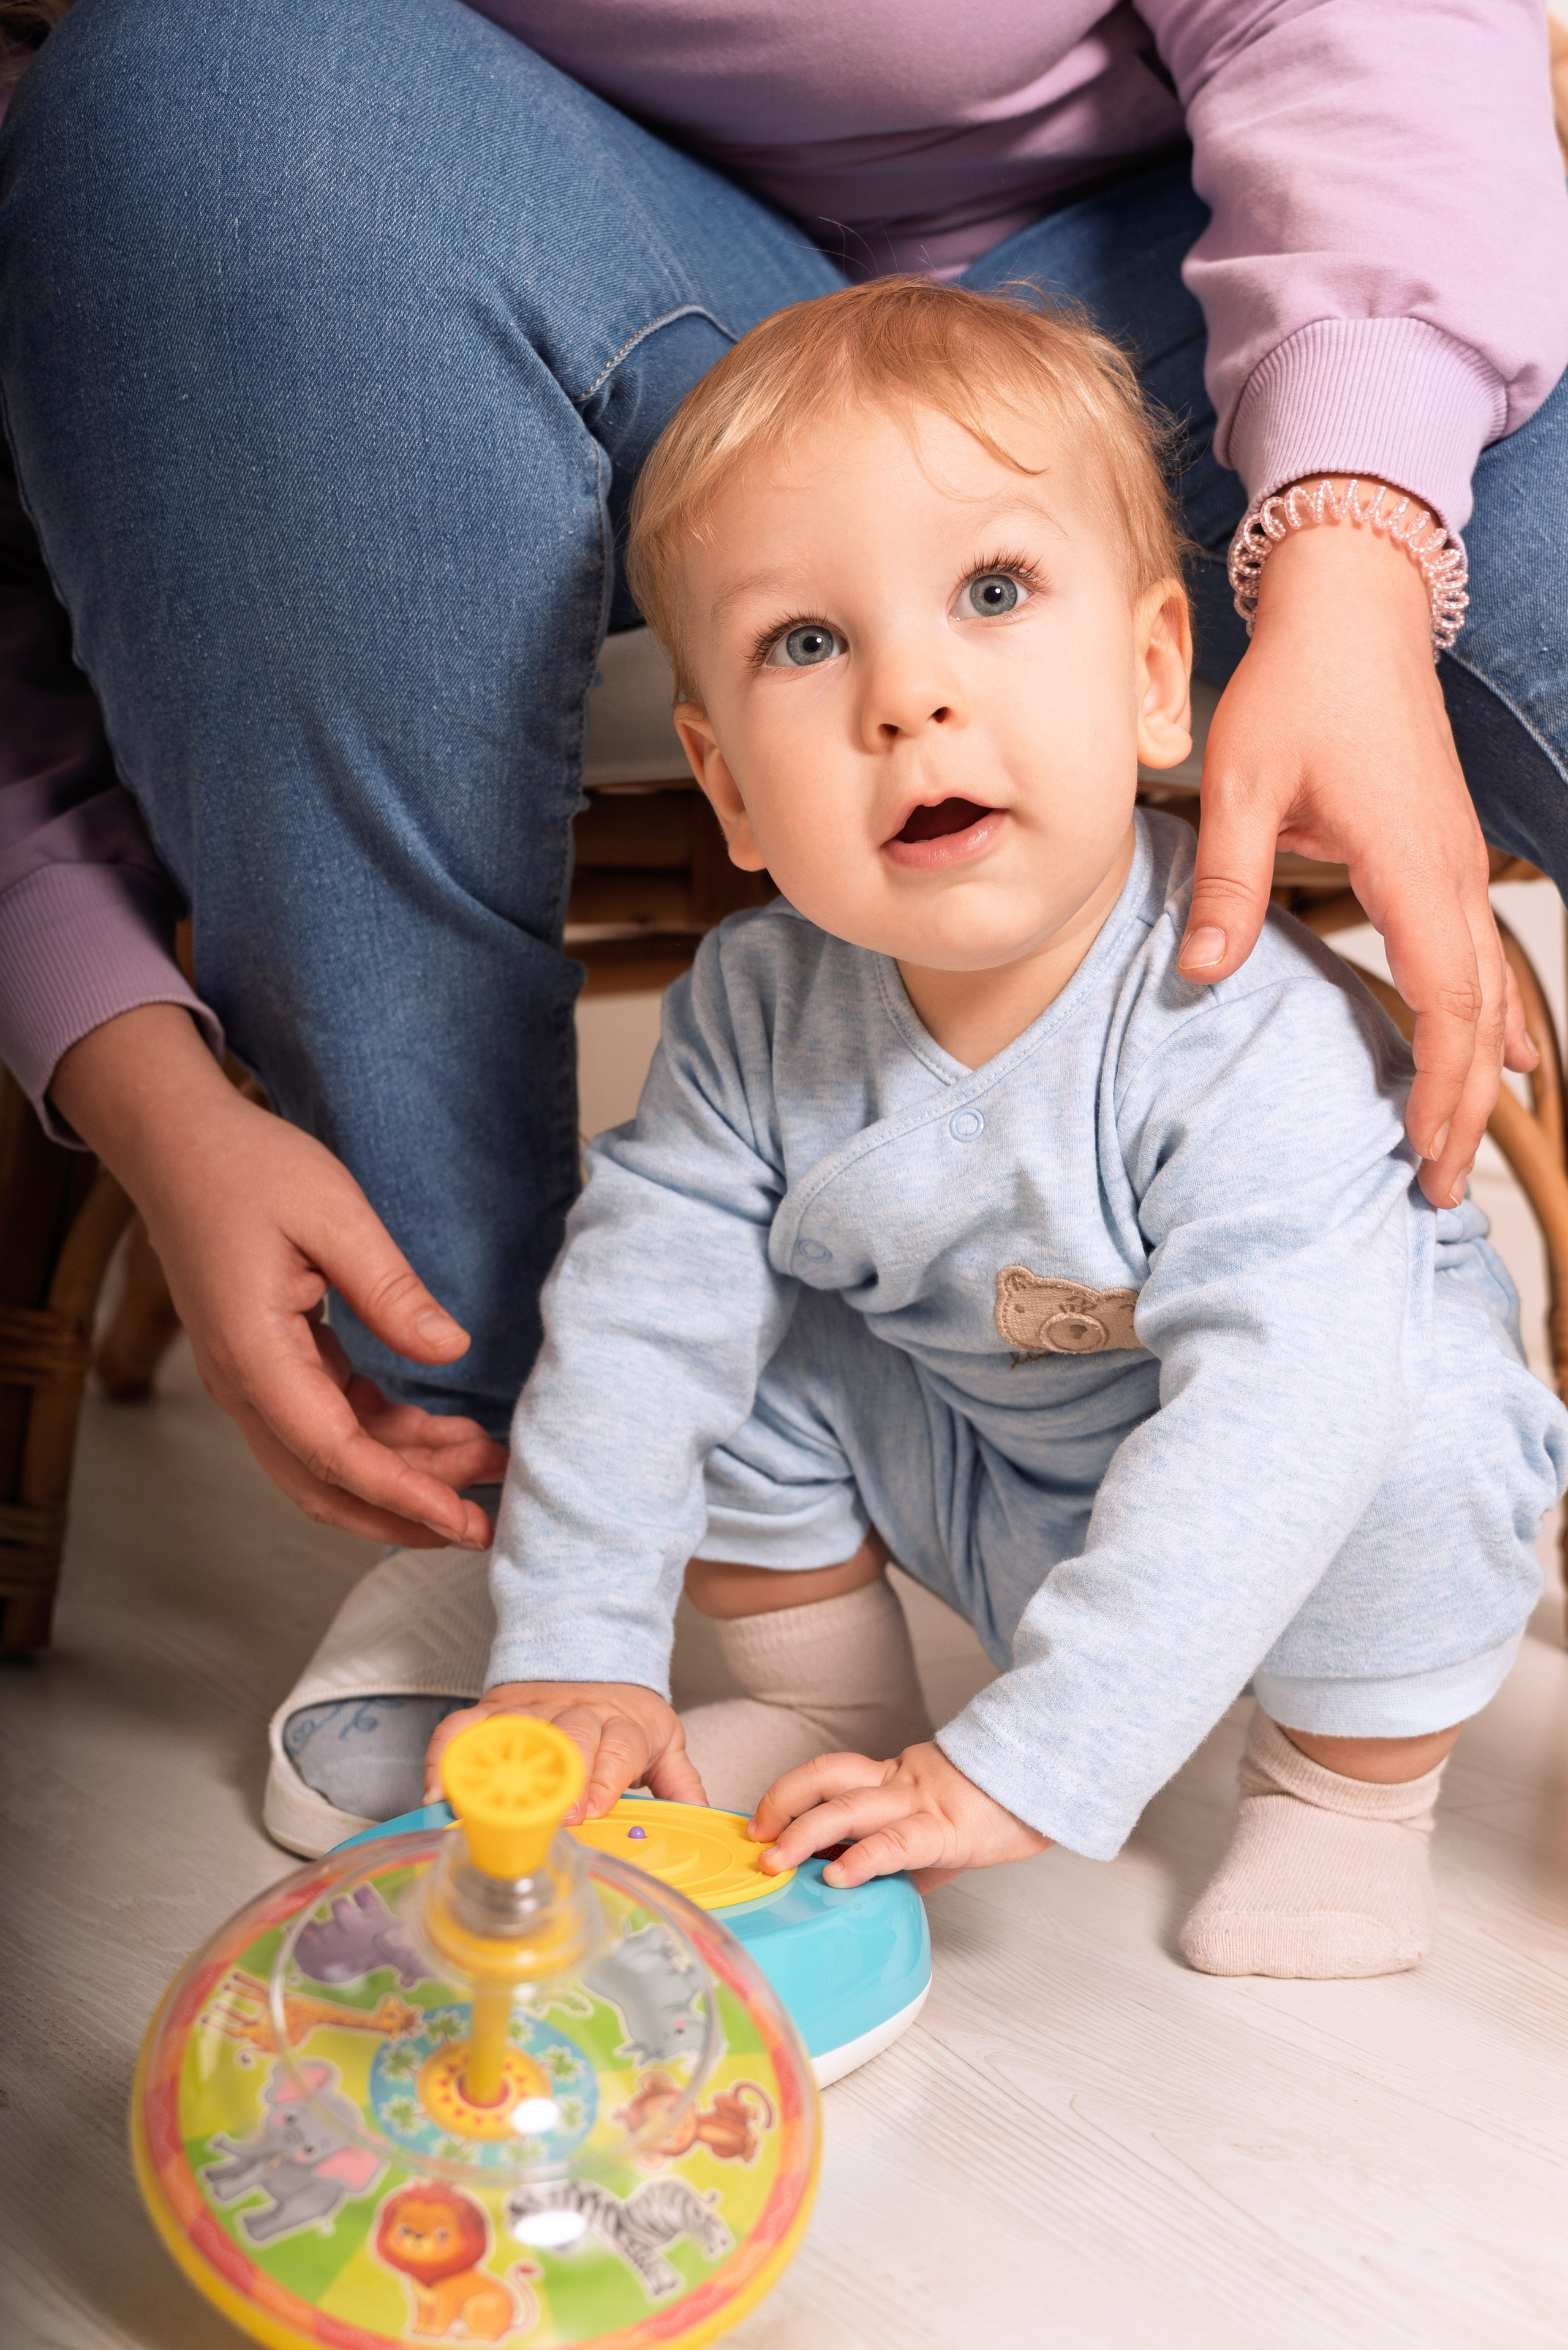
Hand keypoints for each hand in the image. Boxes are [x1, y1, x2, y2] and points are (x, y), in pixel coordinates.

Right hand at [51, 1005, 507, 1544]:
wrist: (178, 1146)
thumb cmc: (247, 1168)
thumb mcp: (333, 1212)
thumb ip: (389, 1288)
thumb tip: (448, 1350)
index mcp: (255, 1355)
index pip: (334, 1455)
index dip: (403, 1495)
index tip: (464, 1519)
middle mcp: (246, 1384)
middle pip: (326, 1485)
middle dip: (407, 1513)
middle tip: (488, 1523)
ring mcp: (255, 1379)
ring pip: (329, 1461)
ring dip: (405, 1474)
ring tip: (484, 1463)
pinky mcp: (272, 1364)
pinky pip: (329, 1422)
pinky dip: (385, 1438)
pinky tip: (440, 1430)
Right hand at [424, 1682, 707, 1816]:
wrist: (589, 1656)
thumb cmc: (623, 1718)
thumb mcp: (662, 1743)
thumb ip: (681, 1784)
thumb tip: (704, 1823)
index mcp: (623, 1724)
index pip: (619, 1745)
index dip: (606, 1775)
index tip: (594, 1807)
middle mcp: (578, 1713)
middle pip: (570, 1736)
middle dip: (561, 1776)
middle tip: (551, 1814)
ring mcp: (532, 1709)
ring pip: (516, 1731)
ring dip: (501, 1770)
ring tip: (485, 1810)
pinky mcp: (493, 1709)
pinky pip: (464, 1728)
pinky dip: (447, 1757)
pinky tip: (438, 1792)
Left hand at [750, 1740, 1048, 1894]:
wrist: (1051, 1786)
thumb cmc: (998, 1809)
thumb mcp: (938, 1833)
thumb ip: (904, 1856)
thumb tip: (876, 1891)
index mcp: (893, 1781)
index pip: (829, 1775)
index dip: (788, 1792)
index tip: (758, 1822)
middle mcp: (898, 1786)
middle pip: (826, 1778)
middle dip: (782, 1805)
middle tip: (753, 1838)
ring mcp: (919, 1804)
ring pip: (848, 1804)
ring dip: (804, 1832)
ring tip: (776, 1860)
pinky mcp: (945, 1831)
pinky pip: (896, 1844)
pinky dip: (862, 1860)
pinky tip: (838, 1878)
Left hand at [1179, 483, 1535, 1210]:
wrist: (1354, 611)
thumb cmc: (1298, 689)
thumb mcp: (1242, 785)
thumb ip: (1226, 885)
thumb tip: (1200, 975)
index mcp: (1411, 866)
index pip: (1443, 1002)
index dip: (1437, 1084)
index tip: (1419, 1150)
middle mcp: (1450, 875)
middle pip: (1476, 1014)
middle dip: (1460, 1105)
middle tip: (1433, 1188)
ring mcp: (1455, 864)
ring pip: (1488, 990)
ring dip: (1480, 1069)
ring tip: (1460, 1148)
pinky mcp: (1444, 854)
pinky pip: (1480, 953)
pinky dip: (1493, 1014)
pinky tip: (1508, 1055)